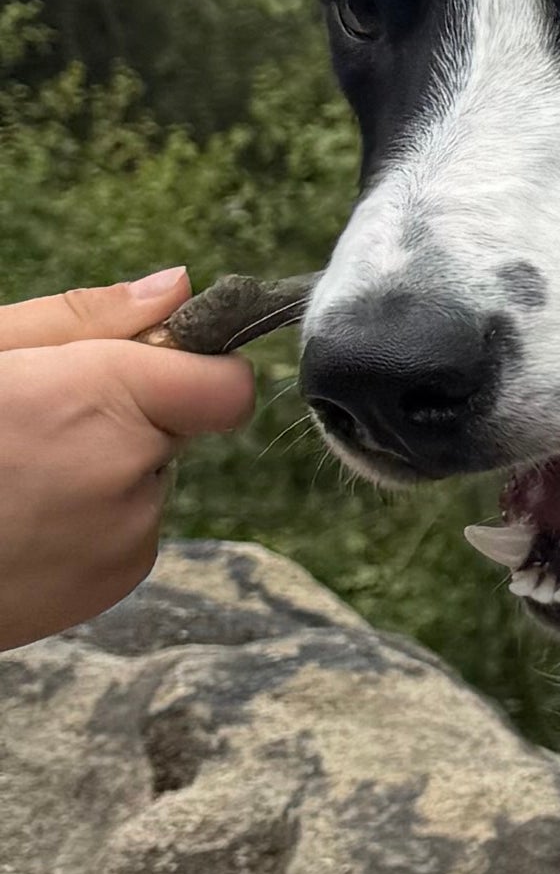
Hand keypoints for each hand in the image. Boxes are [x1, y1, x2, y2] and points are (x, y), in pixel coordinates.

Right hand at [0, 273, 259, 653]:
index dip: (193, 368)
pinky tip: (20, 521)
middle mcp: (128, 475)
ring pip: (145, 481)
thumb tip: (178, 288)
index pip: (225, 385)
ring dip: (101, 473)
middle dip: (123, 419)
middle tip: (35, 425)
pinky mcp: (112, 586)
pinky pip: (126, 532)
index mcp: (99, 401)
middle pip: (174, 429)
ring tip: (15, 479)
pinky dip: (86, 523)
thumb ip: (85, 319)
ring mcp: (125, 540)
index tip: (145, 363)